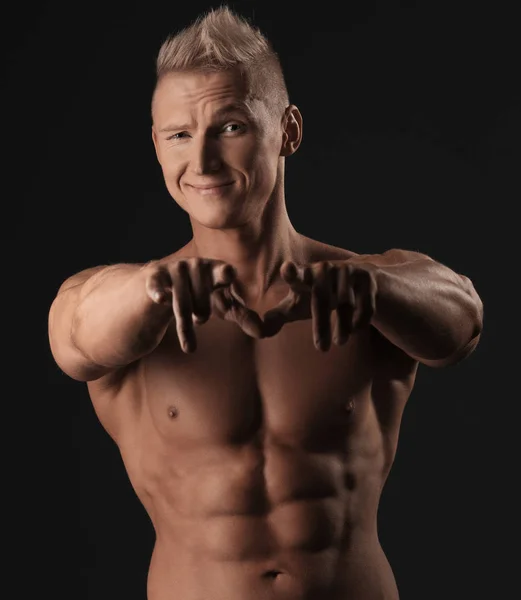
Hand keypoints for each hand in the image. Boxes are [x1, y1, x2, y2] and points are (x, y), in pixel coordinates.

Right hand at [144, 258, 263, 352]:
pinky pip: (157, 285)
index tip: (227, 275)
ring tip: (189, 338)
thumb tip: (263, 332)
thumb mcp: (219, 304)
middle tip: (200, 319)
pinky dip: (158, 292)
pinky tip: (161, 299)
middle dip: (201, 315)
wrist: (159, 289)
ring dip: (184, 325)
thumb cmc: (195, 297)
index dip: (224, 274)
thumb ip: (241, 315)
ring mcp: (173, 268)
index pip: (222, 271)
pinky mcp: (154, 276)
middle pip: (201, 299)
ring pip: (182, 304)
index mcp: (214, 269)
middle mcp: (194, 264)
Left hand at [262, 260, 376, 350]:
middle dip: (321, 325)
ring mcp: (346, 271)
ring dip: (342, 325)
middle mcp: (324, 270)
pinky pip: (365, 302)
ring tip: (339, 342)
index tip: (286, 268)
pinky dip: (361, 319)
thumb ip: (277, 317)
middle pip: (321, 299)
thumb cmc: (317, 297)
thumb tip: (258, 331)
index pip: (295, 274)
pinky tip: (356, 330)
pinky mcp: (366, 277)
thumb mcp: (297, 306)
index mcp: (304, 276)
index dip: (291, 272)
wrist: (355, 282)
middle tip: (321, 349)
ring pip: (345, 302)